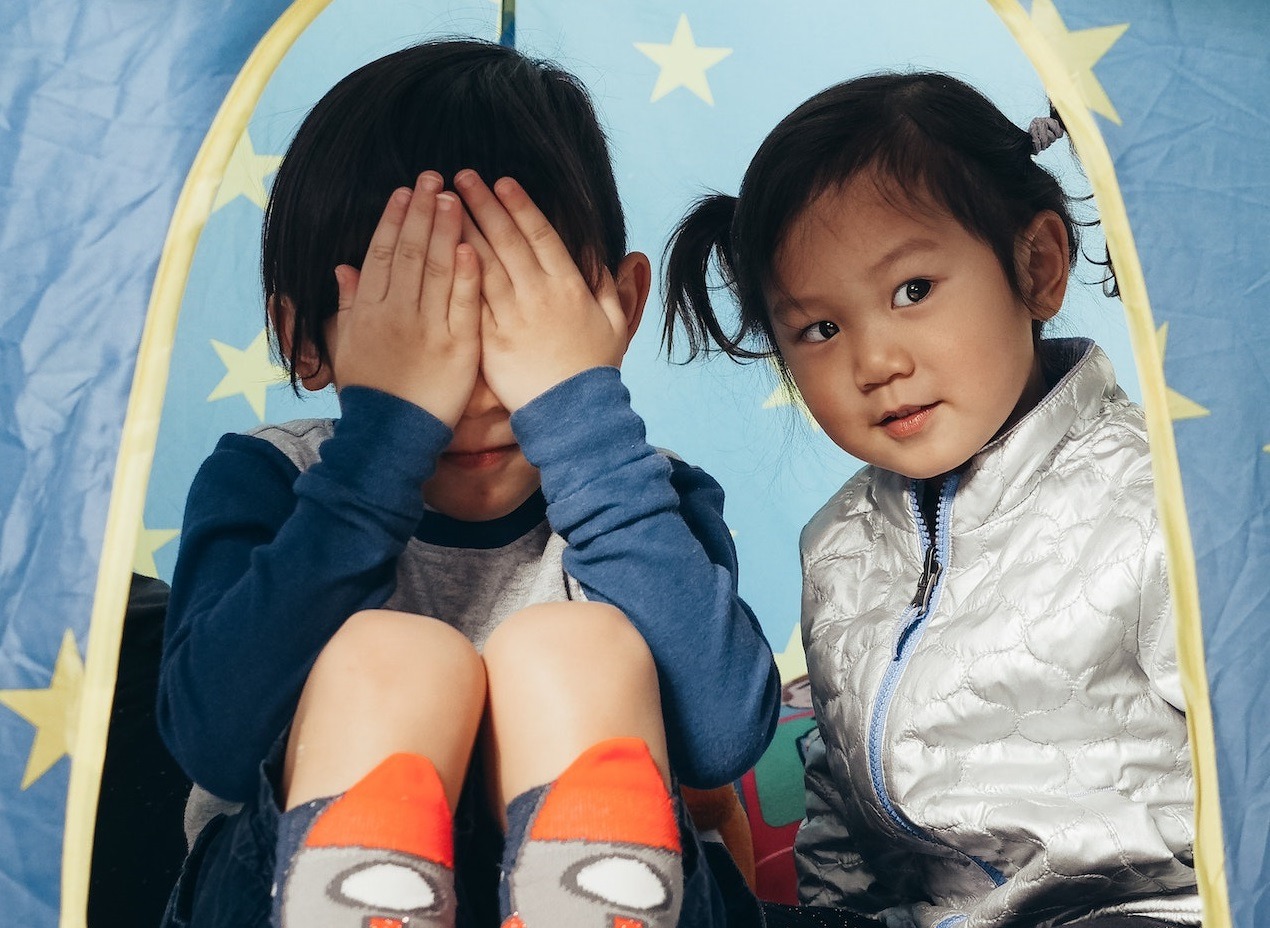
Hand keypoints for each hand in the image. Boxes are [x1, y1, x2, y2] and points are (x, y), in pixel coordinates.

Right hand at [327, 172, 480, 426]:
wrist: (391, 437)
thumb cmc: (370, 392)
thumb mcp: (346, 346)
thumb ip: (347, 305)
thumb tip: (342, 268)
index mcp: (369, 310)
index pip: (382, 253)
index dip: (394, 219)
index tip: (405, 192)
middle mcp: (396, 313)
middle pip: (411, 252)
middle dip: (422, 211)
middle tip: (434, 178)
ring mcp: (428, 329)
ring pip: (438, 270)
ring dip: (446, 230)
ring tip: (455, 197)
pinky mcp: (458, 348)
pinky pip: (464, 305)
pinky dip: (467, 274)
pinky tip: (473, 245)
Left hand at [455, 171, 627, 411]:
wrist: (573, 414)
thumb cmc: (594, 369)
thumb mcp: (614, 323)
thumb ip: (608, 286)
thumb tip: (603, 254)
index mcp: (569, 286)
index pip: (541, 235)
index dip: (520, 205)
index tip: (502, 181)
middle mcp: (539, 295)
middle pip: (507, 240)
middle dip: (484, 204)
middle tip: (462, 176)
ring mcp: (513, 316)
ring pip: (483, 263)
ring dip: (463, 228)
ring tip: (444, 203)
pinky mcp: (490, 340)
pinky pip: (470, 299)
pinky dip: (456, 273)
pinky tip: (441, 250)